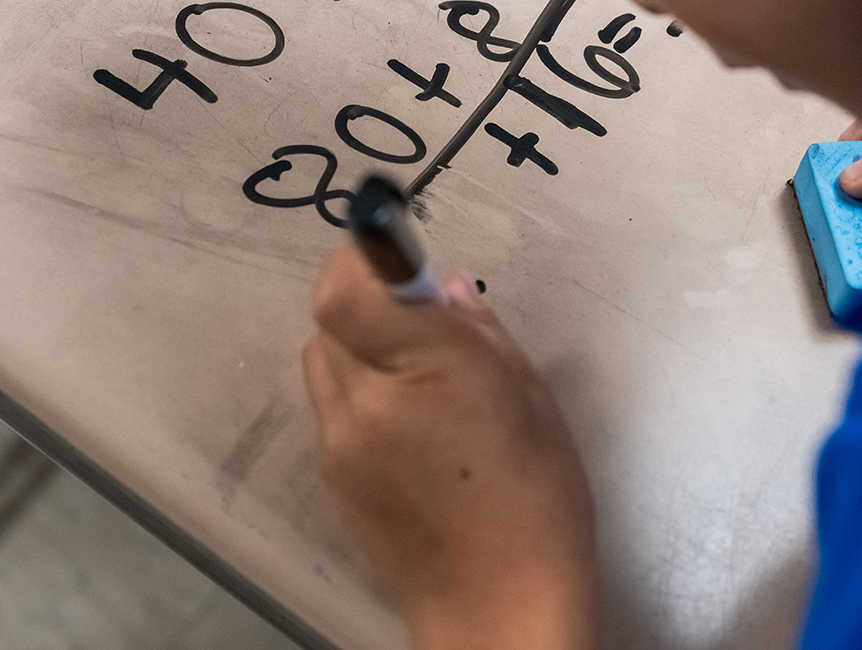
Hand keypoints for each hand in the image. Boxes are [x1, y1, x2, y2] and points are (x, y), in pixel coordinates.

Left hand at [303, 246, 597, 649]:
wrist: (498, 605)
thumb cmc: (539, 500)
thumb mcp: (532, 399)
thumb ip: (482, 333)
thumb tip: (446, 288)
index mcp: (427, 371)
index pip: (347, 289)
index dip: (363, 259)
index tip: (396, 257)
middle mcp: (366, 402)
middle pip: (329, 315)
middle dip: (370, 302)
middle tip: (423, 325)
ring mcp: (339, 444)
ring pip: (322, 358)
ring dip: (358, 347)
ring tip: (416, 379)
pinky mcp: (331, 476)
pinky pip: (331, 408)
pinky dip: (359, 396)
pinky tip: (410, 429)